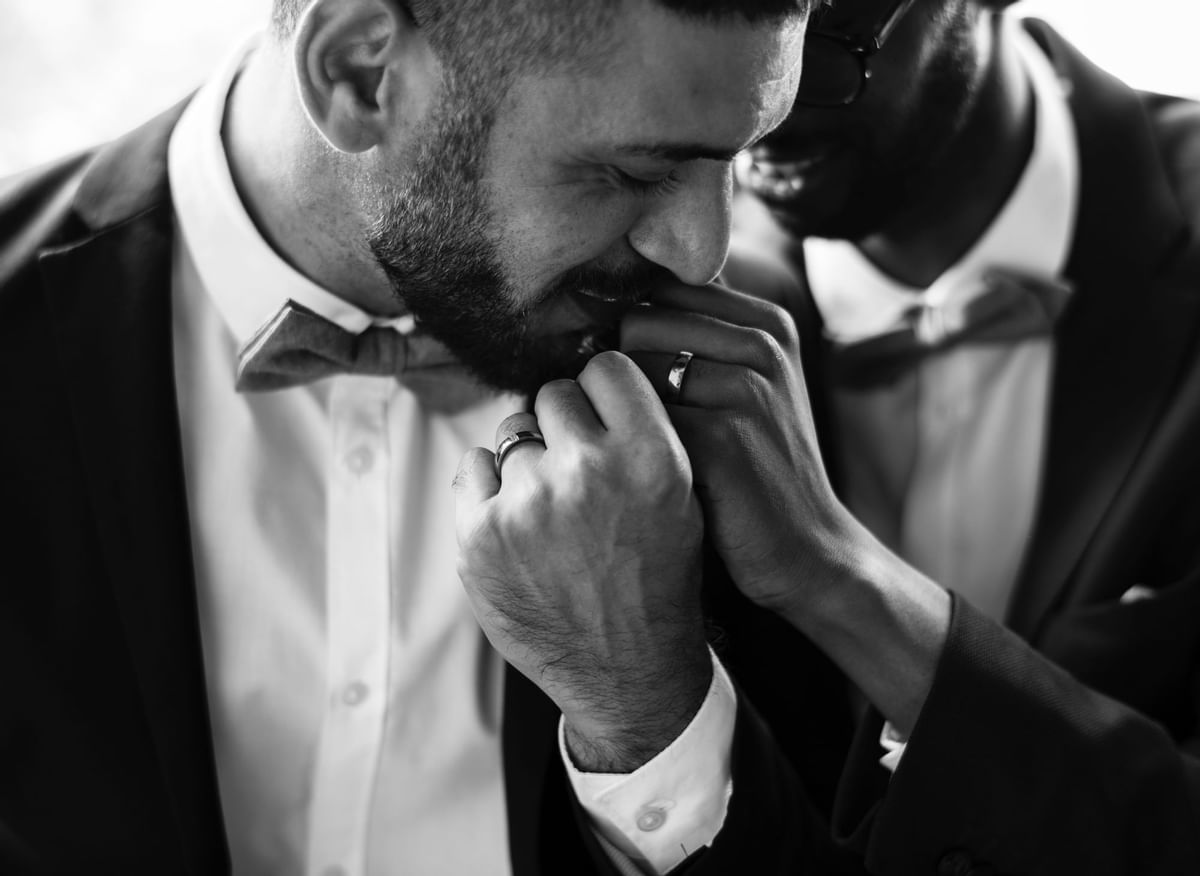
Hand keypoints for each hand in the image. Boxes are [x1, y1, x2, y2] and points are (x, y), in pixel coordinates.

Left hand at [453, 351, 711, 771]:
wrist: (628, 672)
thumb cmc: (657, 582)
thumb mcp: (682, 499)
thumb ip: (645, 433)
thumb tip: (594, 375)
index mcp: (649, 457)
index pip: (605, 368)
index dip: (602, 390)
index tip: (601, 413)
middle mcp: (587, 471)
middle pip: (554, 394)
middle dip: (564, 425)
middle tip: (577, 469)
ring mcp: (527, 503)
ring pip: (512, 430)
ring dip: (527, 458)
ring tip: (551, 506)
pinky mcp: (480, 534)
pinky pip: (472, 466)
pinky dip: (490, 489)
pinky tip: (519, 523)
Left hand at [621, 281, 859, 612]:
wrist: (808, 551)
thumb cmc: (754, 467)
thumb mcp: (744, 386)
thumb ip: (696, 336)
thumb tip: (609, 298)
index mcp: (767, 322)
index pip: (661, 291)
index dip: (632, 333)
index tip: (637, 382)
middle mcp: (763, 345)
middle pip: (638, 323)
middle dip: (622, 372)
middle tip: (636, 423)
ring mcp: (748, 390)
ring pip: (632, 369)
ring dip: (623, 412)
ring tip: (647, 450)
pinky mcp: (724, 439)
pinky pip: (637, 421)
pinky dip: (629, 449)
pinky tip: (648, 477)